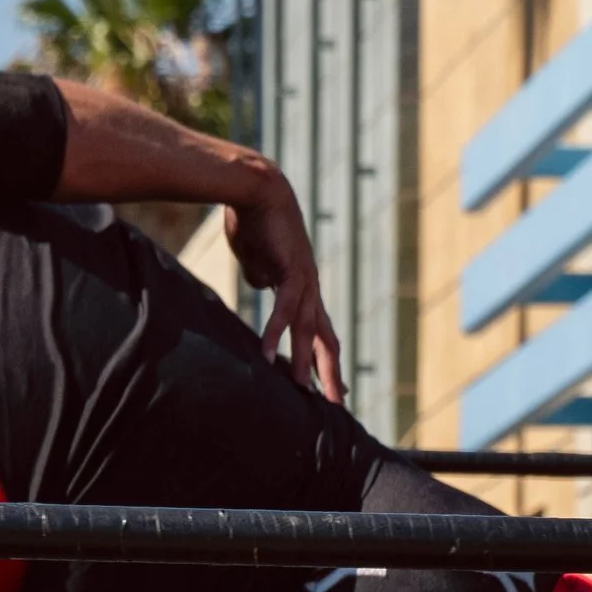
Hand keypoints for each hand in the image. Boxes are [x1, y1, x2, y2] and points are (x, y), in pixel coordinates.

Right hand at [227, 169, 345, 402]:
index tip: (333, 386)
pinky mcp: (291, 270)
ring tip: (305, 392)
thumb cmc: (253, 219)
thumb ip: (263, 276)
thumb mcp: (257, 258)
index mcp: (302, 287)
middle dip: (332, 373)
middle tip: (337, 404)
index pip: (319, 330)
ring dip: (307, 362)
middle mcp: (309, 287)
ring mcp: (304, 279)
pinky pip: (283, 309)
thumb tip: (261, 287)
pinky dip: (276, 333)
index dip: (325, 358)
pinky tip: (268, 356)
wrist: (255, 187)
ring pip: (309, 330)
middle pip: (326, 338)